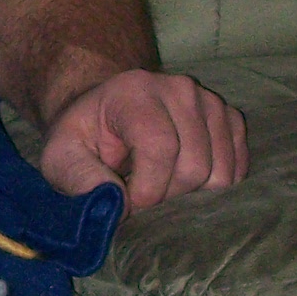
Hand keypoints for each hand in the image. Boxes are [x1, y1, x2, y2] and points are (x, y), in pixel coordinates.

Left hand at [38, 68, 248, 209]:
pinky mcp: (229, 119)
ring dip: (189, 193)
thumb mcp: (59, 156)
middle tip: (139, 191)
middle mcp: (180, 89)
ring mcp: (210, 102)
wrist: (105, 111)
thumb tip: (118, 206)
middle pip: (193, 166)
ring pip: (220, 173)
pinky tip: (181, 177)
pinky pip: (237, 168)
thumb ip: (78, 177)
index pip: (160, 147)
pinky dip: (211, 186)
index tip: (128, 203)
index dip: (148, 188)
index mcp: (135, 91)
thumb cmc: (82, 137)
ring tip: (158, 182)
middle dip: (166, 195)